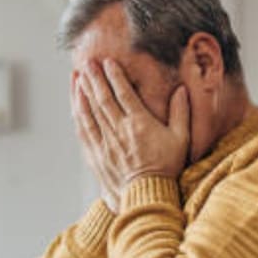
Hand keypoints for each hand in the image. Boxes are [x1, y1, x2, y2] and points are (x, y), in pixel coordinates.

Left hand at [76, 59, 189, 205]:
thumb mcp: (181, 139)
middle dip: (94, 78)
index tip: (108, 62)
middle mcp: (119, 131)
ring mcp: (105, 143)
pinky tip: (76, 103)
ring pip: (89, 112)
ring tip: (77, 76)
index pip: (124, 94)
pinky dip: (79, 114)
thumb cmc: (166, 167)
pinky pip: (84, 130)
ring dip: (82, 92)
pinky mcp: (96, 154)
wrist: (147, 195)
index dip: (115, 76)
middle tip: (87, 62)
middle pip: (103, 99)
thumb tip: (181, 90)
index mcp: (140, 124)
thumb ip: (181, 113)